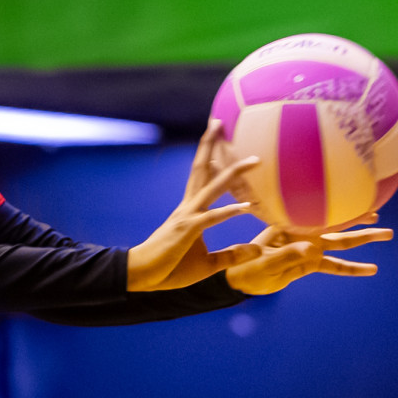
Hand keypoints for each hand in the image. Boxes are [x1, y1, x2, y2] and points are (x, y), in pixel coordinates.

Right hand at [126, 119, 263, 291]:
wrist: (140, 275)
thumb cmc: (169, 269)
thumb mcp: (208, 264)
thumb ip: (232, 255)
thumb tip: (257, 251)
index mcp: (190, 210)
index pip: (201, 176)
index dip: (209, 155)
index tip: (217, 134)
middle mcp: (188, 207)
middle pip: (201, 169)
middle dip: (211, 144)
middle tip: (218, 121)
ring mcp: (186, 217)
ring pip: (212, 188)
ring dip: (233, 173)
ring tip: (254, 161)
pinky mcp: (186, 231)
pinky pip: (211, 218)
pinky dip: (229, 211)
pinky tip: (247, 206)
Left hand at [224, 216, 393, 294]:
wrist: (239, 280)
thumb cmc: (245, 267)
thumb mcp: (262, 263)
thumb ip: (285, 257)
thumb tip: (312, 251)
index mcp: (289, 228)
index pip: (319, 215)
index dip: (338, 207)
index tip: (358, 198)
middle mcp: (302, 235)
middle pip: (336, 226)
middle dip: (360, 220)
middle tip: (381, 213)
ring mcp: (308, 249)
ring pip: (340, 243)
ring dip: (363, 238)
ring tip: (387, 233)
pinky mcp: (309, 264)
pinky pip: (334, 266)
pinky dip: (352, 268)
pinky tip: (371, 269)